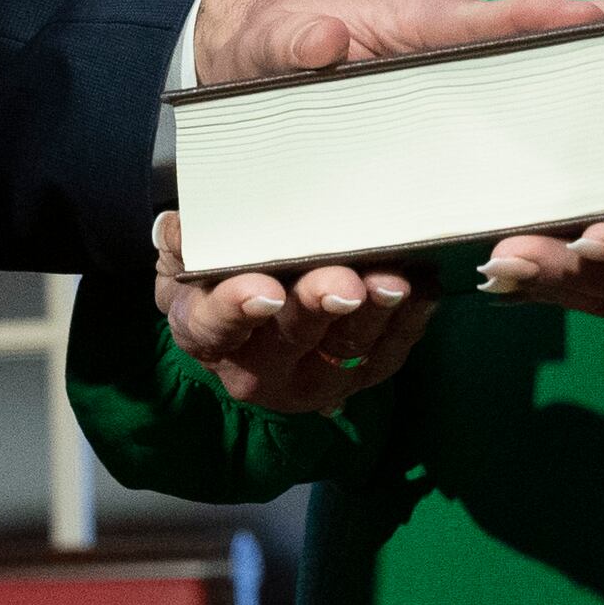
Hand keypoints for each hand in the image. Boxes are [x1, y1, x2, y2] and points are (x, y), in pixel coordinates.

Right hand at [154, 213, 434, 415]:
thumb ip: (183, 240)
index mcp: (204, 332)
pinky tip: (422, 287)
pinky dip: (407, 322)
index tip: (265, 291)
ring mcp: (312, 378)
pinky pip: (387, 355)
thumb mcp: (184, 255)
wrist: (242, 316)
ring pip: (346, 350)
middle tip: (345, 284)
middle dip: (319, 307)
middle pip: (291, 339)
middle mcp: (257, 368)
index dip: (239, 308)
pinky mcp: (357, 377)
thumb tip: (181, 226)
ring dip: (374, 316)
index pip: (215, 324)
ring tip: (394, 282)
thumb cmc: (213, 274)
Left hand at [185, 0, 603, 95]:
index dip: (550, 20)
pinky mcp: (464, 127)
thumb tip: (317, 46)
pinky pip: (531, 124)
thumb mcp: (273, 45)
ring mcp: (470, 87)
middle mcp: (461, 51)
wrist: (261, 58)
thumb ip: (293, 46)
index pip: (494, 21)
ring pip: (555, 80)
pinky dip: (584, 125)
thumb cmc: (275, 45)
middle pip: (553, 39)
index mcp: (422, 27)